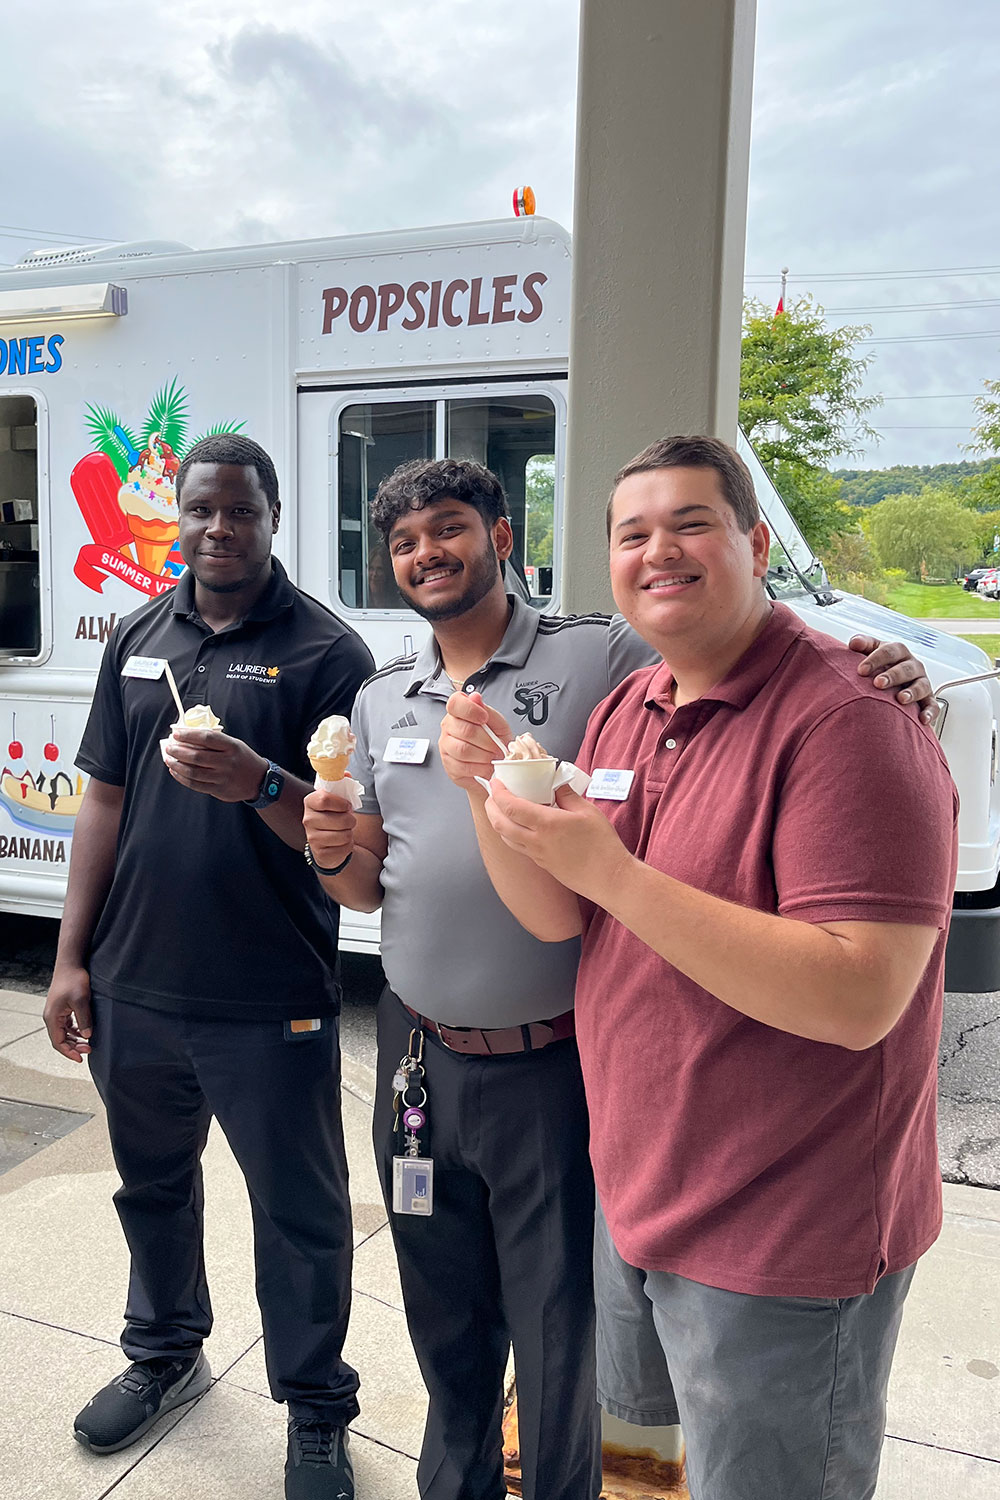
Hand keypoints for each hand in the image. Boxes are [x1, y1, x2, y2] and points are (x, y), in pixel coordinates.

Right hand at [43, 965, 92, 1062]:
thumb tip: (87, 1036)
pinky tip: (84, 1033)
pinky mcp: (62, 1008)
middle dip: (74, 1047)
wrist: (71, 964)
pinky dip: (75, 1031)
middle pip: (60, 1039)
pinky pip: (66, 1025)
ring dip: (74, 1040)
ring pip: (63, 1033)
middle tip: (89, 1050)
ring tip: (88, 1044)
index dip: (69, 1052)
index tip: (80, 1058)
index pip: (58, 1042)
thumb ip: (84, 1019)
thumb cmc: (74, 980)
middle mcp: (51, 1017)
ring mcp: (56, 1012)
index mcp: (52, 1017)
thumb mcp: (81, 1000)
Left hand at [163, 727, 267, 801]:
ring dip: (177, 765)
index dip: (189, 735)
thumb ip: (215, 741)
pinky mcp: (218, 790)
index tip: (176, 733)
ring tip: (168, 759)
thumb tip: (188, 735)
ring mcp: (223, 777)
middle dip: (178, 751)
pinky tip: (175, 771)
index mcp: (231, 746)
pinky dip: (182, 778)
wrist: (259, 780)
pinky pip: (195, 784)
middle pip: (197, 756)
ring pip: (193, 772)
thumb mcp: (234, 744)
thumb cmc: (242, 759)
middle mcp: (227, 762)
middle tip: (169, 747)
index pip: (207, 738)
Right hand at [303, 788, 356, 869]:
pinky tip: (340, 843)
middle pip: (340, 819)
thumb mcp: (335, 800)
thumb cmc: (332, 817)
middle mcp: (308, 820)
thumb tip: (346, 774)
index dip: (341, 803)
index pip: (324, 799)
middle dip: (351, 820)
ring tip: (344, 831)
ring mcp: (312, 838)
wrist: (325, 843)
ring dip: (349, 833)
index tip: (347, 806)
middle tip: (348, 821)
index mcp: (310, 802)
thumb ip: (341, 786)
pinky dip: (348, 846)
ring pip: (344, 835)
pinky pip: (345, 848)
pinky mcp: (320, 853)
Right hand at [439, 691, 512, 794]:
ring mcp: (446, 746)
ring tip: (492, 757)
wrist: (495, 765)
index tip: (484, 718)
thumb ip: (488, 711)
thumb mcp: (498, 724)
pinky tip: (486, 766)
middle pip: (464, 730)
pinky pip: (463, 766)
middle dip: (486, 740)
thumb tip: (475, 697)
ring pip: (462, 750)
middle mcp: (449, 727)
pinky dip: (479, 768)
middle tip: (497, 746)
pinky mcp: (449, 765)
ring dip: (483, 755)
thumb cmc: (495, 742)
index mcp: (459, 712)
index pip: (455, 703)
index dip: (470, 709)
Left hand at [484, 776, 630, 901]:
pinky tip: (521, 826)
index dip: (498, 792)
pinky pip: (519, 847)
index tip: (496, 781)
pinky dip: (511, 833)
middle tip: (493, 794)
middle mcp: (536, 841)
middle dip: (491, 807)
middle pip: (500, 824)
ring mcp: (537, 855)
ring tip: (502, 809)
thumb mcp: (587, 811)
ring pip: (506, 838)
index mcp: (547, 824)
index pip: (510, 806)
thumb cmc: (602, 845)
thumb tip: (555, 783)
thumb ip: (567, 795)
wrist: (609, 878)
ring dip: (498, 821)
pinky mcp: (542, 864)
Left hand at [849, 636, 936, 724]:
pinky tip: (922, 719)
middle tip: (878, 683)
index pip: (890, 651)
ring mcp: (922, 682)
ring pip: (921, 686)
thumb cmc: (880, 664)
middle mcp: (913, 666)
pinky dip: (930, 712)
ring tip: (901, 699)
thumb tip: (855, 643)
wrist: (892, 680)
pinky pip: (932, 706)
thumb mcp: (871, 651)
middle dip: (893, 676)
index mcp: (899, 652)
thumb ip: (863, 644)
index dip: (876, 659)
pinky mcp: (928, 699)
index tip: (861, 670)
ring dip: (912, 692)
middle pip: (906, 669)